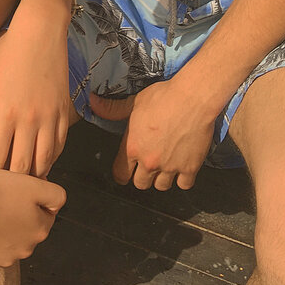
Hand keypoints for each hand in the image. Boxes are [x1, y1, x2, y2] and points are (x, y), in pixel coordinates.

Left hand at [0, 13, 70, 179]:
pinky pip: (59, 146)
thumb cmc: (8, 58)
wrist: (40, 34)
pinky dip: (51, 160)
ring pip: (44, 162)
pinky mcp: (63, 113)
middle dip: (13, 185)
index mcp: (6, 114)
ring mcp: (50, 118)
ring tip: (24, 188)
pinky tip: (43, 165)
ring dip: (34, 177)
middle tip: (5, 196)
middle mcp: (30, 121)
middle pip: (22, 167)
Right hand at [0, 167, 65, 266]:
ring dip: (7, 227)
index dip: (34, 199)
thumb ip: (56, 195)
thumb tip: (58, 204)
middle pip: (29, 228)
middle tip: (5, 197)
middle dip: (22, 215)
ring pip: (12, 239)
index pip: (46, 213)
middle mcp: (27, 250)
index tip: (20, 189)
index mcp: (41, 230)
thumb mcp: (34, 184)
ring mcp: (6, 258)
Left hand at [91, 80, 215, 190]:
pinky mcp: (190, 168)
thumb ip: (113, 109)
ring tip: (164, 164)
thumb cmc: (163, 98)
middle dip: (142, 176)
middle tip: (147, 165)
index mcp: (133, 147)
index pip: (121, 173)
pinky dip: (183, 178)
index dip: (122, 173)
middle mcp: (149, 161)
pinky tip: (181, 166)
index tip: (125, 171)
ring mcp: (170, 167)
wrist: (191, 99)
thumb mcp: (134, 102)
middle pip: (141, 184)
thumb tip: (93, 103)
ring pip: (161, 186)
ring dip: (162, 178)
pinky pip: (184, 185)